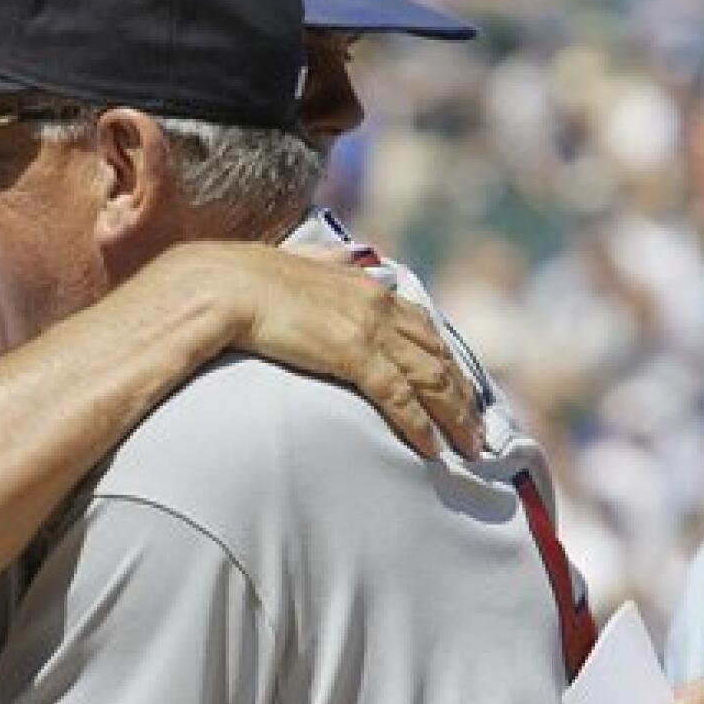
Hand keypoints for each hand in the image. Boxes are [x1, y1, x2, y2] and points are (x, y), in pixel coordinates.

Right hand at [235, 245, 483, 459]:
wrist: (226, 285)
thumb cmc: (252, 280)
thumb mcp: (304, 263)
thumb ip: (331, 262)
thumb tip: (347, 255)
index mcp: (370, 289)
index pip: (426, 330)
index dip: (448, 364)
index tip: (462, 392)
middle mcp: (381, 305)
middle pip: (438, 357)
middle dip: (462, 397)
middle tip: (477, 432)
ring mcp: (370, 329)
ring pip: (430, 379)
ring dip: (454, 416)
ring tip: (467, 447)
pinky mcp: (354, 354)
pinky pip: (398, 396)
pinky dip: (419, 424)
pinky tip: (431, 448)